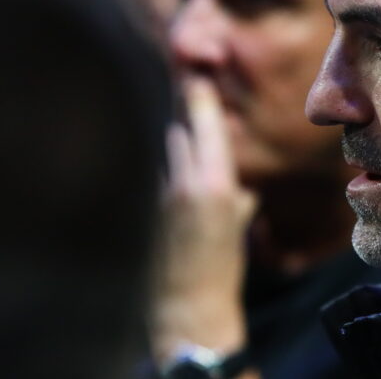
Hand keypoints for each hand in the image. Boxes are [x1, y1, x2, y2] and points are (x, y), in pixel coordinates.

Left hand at [153, 75, 257, 362]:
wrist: (187, 304)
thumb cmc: (221, 268)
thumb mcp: (236, 228)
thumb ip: (238, 198)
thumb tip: (240, 185)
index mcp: (215, 183)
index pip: (207, 127)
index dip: (201, 99)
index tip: (196, 76)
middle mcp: (183, 182)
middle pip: (177, 132)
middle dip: (183, 124)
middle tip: (183, 105)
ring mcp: (157, 193)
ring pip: (162, 153)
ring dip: (169, 149)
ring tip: (171, 140)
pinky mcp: (140, 206)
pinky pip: (151, 175)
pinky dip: (157, 172)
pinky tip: (157, 178)